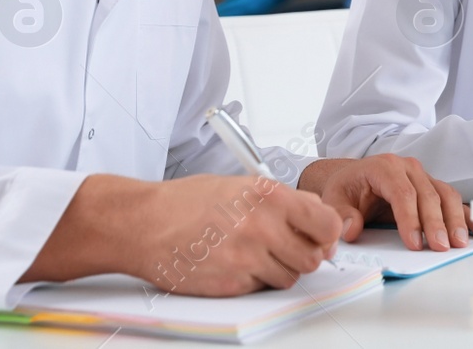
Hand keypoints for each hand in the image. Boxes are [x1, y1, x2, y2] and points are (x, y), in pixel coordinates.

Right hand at [23, 173, 341, 295]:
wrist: (143, 224)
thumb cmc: (188, 201)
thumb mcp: (242, 184)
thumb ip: (284, 198)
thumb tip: (317, 211)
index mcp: (269, 196)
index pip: (327, 223)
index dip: (329, 233)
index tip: (324, 235)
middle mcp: (261, 227)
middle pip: (313, 257)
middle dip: (306, 254)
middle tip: (292, 247)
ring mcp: (246, 258)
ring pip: (290, 277)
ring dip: (281, 269)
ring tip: (258, 254)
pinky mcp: (230, 284)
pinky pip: (260, 288)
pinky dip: (255, 280)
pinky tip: (236, 263)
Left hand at [217, 0, 285, 15]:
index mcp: (244, 2)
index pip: (227, 8)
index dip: (219, 9)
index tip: (211, 9)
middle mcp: (249, 10)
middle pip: (232, 15)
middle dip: (224, 13)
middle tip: (215, 13)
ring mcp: (255, 12)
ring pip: (239, 16)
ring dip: (232, 14)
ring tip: (225, 12)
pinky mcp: (261, 11)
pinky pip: (246, 14)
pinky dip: (240, 13)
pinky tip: (238, 10)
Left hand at [299, 155, 468, 251]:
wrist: (355, 177)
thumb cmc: (348, 188)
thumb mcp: (334, 198)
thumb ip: (342, 214)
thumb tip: (353, 230)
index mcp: (385, 167)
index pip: (402, 193)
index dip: (410, 218)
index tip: (414, 243)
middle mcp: (409, 168)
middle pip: (429, 194)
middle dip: (436, 222)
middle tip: (441, 247)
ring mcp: (425, 176)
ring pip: (446, 195)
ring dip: (456, 219)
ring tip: (460, 243)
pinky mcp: (434, 187)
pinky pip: (454, 200)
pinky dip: (468, 215)